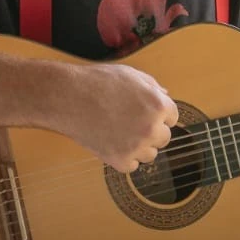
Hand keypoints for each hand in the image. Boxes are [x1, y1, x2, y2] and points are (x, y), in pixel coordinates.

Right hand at [58, 63, 178, 172]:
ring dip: (139, 146)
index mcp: (158, 105)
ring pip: (150, 154)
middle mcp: (151, 128)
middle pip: (164, 138)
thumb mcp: (130, 74)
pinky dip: (124, 157)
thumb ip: (152, 86)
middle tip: (129, 122)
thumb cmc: (98, 82)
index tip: (140, 111)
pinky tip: (111, 142)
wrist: (68, 98)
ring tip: (118, 131)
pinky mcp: (121, 161)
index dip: (156, 114)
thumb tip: (166, 94)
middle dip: (150, 131)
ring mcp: (137, 146)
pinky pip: (133, 165)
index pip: (172, 117)